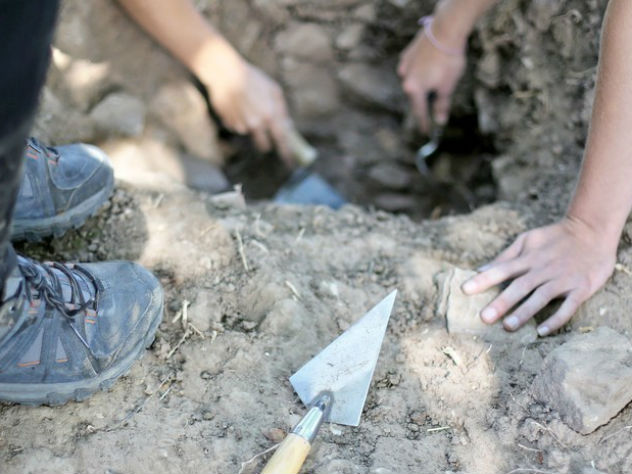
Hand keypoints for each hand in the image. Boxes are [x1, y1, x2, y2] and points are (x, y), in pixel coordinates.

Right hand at [202, 48, 292, 161]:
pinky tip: (237, 105)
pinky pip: (237, 126)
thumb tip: (287, 126)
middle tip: (265, 132)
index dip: (286, 153)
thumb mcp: (274, 90)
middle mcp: (256, 124)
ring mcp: (241, 125)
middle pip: (264, 145)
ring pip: (249, 132)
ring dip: (250, 125)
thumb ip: (282, 111)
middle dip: (266, 143)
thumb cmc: (253, 78)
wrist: (225, 73)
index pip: (281, 141)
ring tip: (247, 105)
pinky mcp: (229, 123)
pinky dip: (238, 119)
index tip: (290, 162)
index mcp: (270, 115)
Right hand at [397, 29, 465, 133]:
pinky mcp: (407, 54)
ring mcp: (404, 65)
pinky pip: (413, 68)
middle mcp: (404, 79)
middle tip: (437, 101)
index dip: (424, 124)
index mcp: (414, 90)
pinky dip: (421, 71)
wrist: (446, 30)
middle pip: (415, 96)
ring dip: (424, 84)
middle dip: (425, 100)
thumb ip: (441, 106)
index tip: (426, 132)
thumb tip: (440, 121)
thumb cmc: (448, 61)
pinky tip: (432, 66)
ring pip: (414, 81)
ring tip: (438, 76)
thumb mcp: (448, 87)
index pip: (419, 112)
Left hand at [461, 217, 616, 335]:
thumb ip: (505, 256)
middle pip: (520, 286)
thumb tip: (480, 269)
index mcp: (528, 258)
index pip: (502, 269)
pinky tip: (542, 331)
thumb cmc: (555, 238)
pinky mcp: (581, 288)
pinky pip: (568, 306)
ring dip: (525, 312)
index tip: (465, 290)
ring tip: (508, 326)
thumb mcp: (528, 239)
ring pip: (541, 297)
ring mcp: (562, 279)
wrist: (593, 231)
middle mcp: (543, 269)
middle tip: (484, 318)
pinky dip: (556, 319)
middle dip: (502, 302)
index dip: (483, 279)